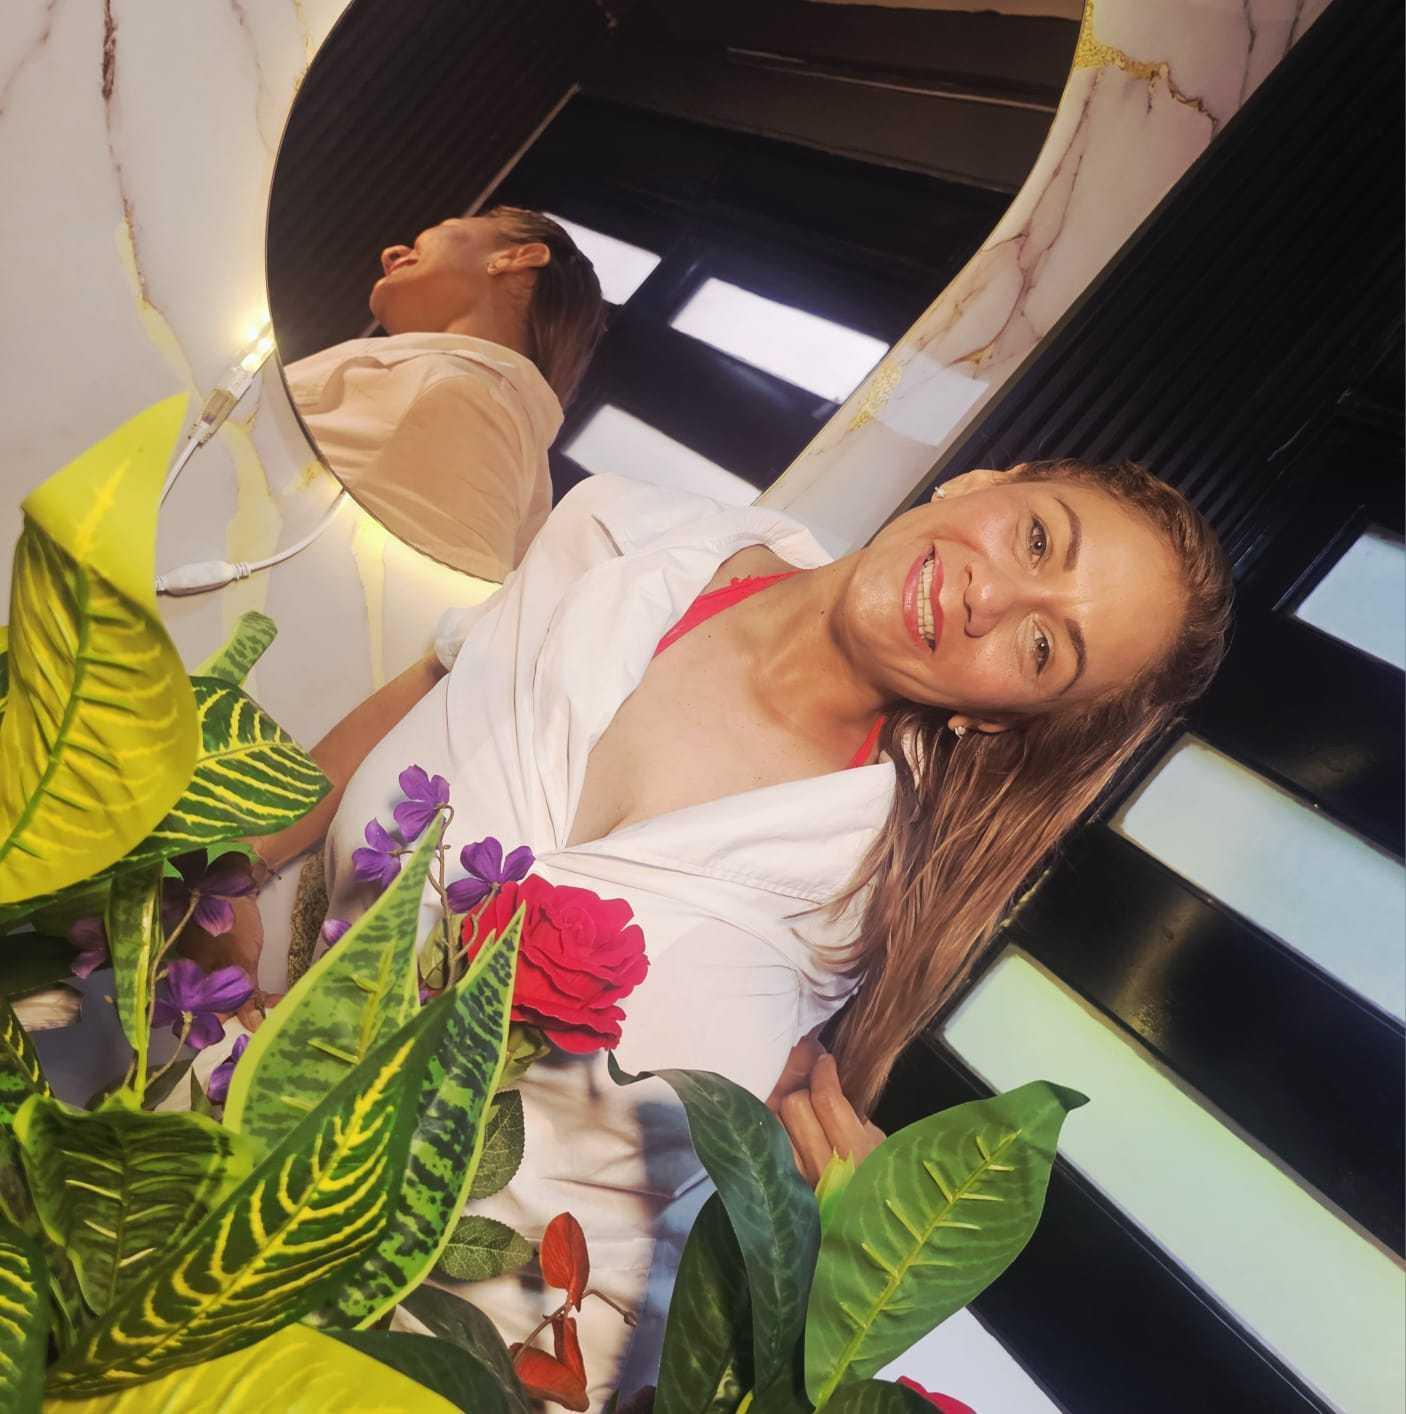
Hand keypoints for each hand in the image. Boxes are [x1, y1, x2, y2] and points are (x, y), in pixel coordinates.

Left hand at [765, 1036, 884, 1186]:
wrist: (870, 1245)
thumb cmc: (882, 1190)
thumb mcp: (881, 1148)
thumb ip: (856, 1117)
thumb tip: (830, 1080)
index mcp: (859, 1157)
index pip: (827, 1100)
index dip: (822, 1071)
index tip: (824, 1061)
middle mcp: (824, 1172)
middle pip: (794, 1106)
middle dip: (803, 1087)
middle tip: (812, 1085)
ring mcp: (798, 1185)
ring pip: (773, 1124)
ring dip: (784, 1109)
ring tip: (797, 1107)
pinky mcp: (781, 1194)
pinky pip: (767, 1149)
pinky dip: (774, 1133)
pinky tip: (784, 1129)